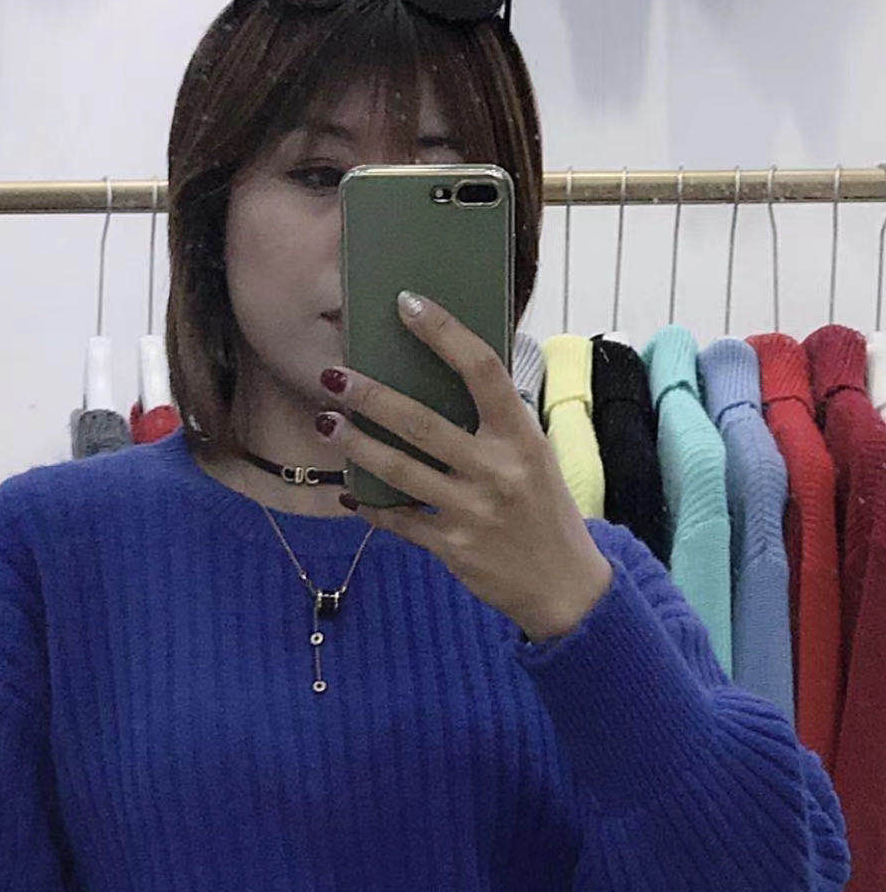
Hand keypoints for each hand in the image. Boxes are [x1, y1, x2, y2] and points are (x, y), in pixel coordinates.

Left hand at [314, 291, 613, 641]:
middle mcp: (498, 470)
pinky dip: (372, 507)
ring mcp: (473, 511)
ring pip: (399, 470)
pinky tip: (350, 495)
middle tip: (333, 375)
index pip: (482, 370)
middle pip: (422, 422)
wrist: (565, 587)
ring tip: (326, 424)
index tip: (407, 304)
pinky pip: (399, 521)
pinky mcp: (453, 548)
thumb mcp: (536, 457)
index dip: (444, 333)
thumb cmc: (545, 511)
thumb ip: (497, 423)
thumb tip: (446, 375)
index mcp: (522, 436)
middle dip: (371, 397)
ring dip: (356, 445)